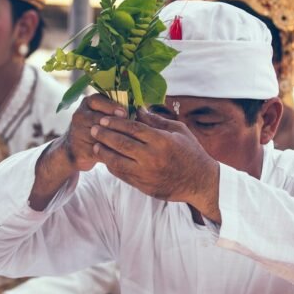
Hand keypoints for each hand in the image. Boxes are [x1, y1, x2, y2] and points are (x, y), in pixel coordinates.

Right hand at [60, 95, 127, 171]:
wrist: (75, 150)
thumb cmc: (98, 129)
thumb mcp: (105, 115)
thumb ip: (120, 111)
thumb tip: (143, 110)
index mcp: (88, 104)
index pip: (97, 100)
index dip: (111, 106)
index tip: (124, 112)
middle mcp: (80, 116)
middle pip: (98, 118)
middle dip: (114, 124)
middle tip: (129, 128)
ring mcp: (77, 132)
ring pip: (98, 135)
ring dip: (113, 139)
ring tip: (129, 142)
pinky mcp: (79, 149)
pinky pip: (97, 151)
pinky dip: (109, 153)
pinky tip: (123, 156)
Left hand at [90, 108, 219, 218]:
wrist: (199, 182)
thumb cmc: (190, 151)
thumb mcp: (178, 130)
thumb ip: (156, 120)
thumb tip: (137, 108)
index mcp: (161, 140)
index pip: (132, 128)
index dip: (116, 122)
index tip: (104, 118)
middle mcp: (152, 157)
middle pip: (121, 143)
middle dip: (105, 135)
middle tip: (94, 129)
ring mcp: (147, 173)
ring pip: (117, 161)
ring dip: (104, 152)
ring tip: (96, 144)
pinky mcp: (144, 186)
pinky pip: (122, 175)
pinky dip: (112, 166)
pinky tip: (107, 159)